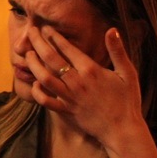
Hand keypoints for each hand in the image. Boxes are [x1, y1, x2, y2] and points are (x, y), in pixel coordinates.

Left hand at [24, 25, 146, 149]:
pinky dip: (37, 92)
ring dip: (33, 64)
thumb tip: (112, 30)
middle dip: (37, 42)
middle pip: (50, 58)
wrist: (122, 130)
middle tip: (30, 32)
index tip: (45, 27)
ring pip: (44, 78)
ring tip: (28, 54)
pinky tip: (34, 83)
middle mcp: (77, 82)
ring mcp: (69, 97)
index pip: (67, 48)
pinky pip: (45, 101)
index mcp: (91, 70)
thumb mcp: (128, 73)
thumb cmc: (127, 101)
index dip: (54, 36)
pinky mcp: (65, 111)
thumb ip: (118, 51)